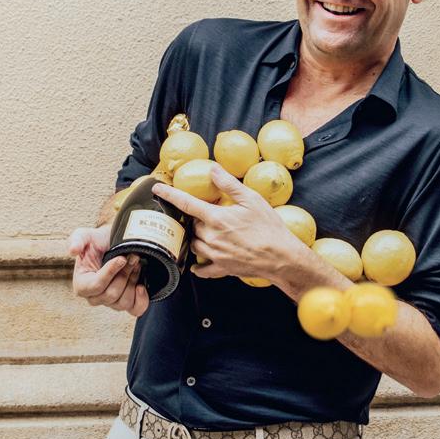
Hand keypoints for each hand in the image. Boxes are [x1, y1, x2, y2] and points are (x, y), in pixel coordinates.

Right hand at [68, 224, 149, 315]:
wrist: (117, 243)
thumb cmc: (99, 241)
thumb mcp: (85, 235)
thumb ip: (77, 240)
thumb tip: (72, 250)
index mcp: (81, 284)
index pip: (96, 286)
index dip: (110, 273)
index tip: (121, 258)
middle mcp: (94, 297)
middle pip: (111, 295)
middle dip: (124, 274)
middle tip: (132, 258)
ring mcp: (111, 303)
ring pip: (123, 302)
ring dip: (132, 281)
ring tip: (136, 265)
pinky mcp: (127, 303)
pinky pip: (135, 310)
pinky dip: (141, 300)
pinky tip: (141, 286)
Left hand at [153, 166, 304, 280]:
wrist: (282, 256)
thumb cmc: (269, 227)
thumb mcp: (251, 200)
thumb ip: (229, 184)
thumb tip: (213, 169)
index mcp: (217, 218)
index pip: (186, 203)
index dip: (170, 195)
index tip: (157, 189)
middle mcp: (212, 237)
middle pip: (191, 225)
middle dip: (195, 219)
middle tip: (207, 215)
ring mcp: (215, 254)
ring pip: (194, 244)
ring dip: (196, 237)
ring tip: (208, 232)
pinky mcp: (222, 268)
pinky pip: (202, 269)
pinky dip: (198, 266)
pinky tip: (197, 264)